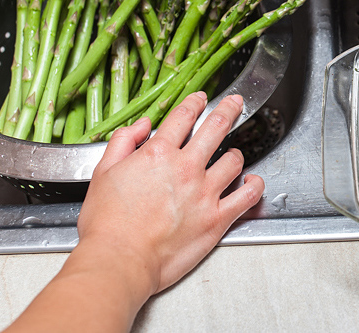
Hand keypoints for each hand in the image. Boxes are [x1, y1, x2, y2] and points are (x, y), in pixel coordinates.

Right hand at [5, 92, 265, 331]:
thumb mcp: (103, 173)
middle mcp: (186, 168)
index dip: (195, 103)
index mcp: (158, 154)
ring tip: (235, 155)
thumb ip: (123, 142)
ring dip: (236, 155)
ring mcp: (205, 193)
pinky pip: (247, 196)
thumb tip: (142, 125)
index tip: (201, 98)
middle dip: (229, 110)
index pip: (183, 117)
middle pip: (216, 128)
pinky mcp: (217, 219)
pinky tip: (253, 182)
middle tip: (235, 103)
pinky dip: (255, 186)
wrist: (120, 260)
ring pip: (234, 161)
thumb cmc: (107, 223)